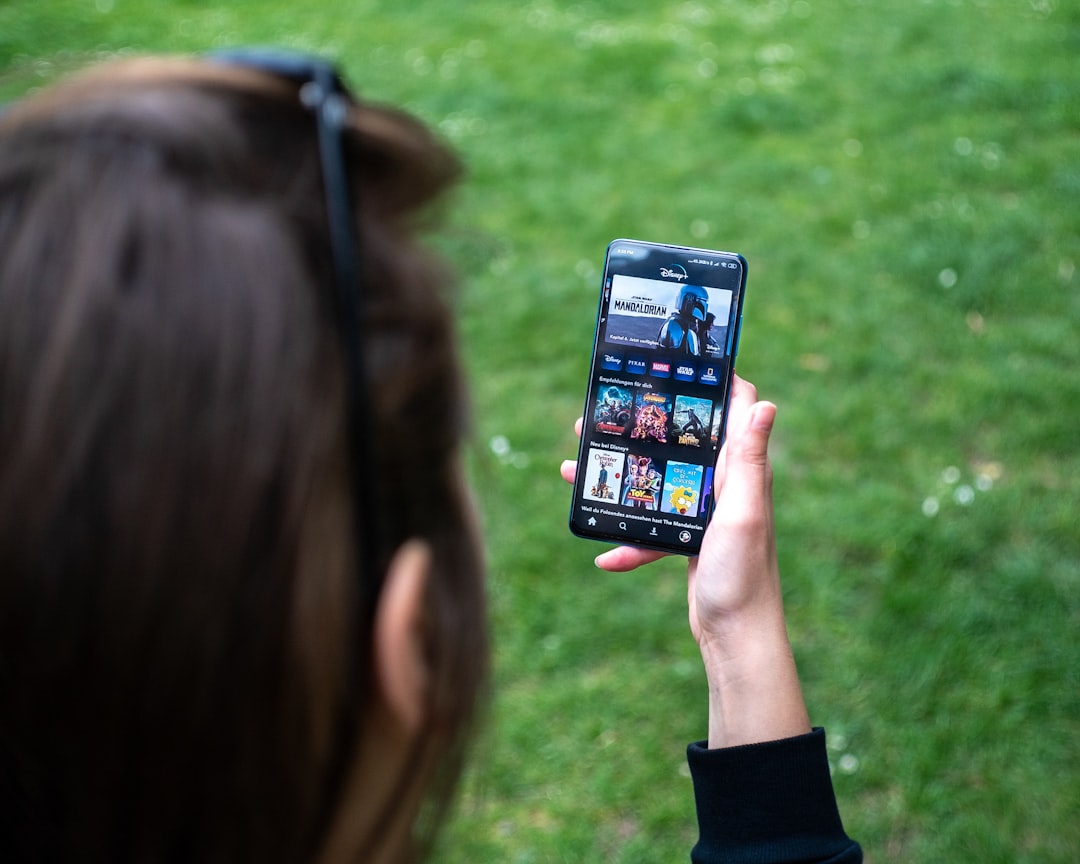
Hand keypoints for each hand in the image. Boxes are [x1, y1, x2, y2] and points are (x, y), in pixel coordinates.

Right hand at [561, 375, 810, 746]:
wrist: (737, 638)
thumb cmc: (743, 577)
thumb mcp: (743, 513)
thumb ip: (749, 461)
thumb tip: (764, 404)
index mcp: (740, 471)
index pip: (734, 410)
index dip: (710, 382)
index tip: (672, 362)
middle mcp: (725, 486)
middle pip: (679, 442)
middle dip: (639, 428)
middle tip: (597, 418)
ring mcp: (704, 513)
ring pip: (655, 483)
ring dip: (617, 479)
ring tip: (575, 472)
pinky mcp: (688, 541)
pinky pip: (650, 531)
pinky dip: (628, 543)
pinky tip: (605, 556)